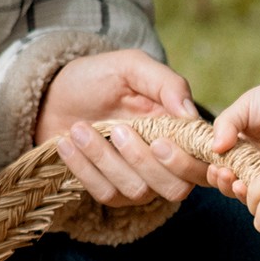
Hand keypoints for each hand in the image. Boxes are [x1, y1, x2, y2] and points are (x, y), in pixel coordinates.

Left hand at [37, 48, 210, 209]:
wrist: (56, 94)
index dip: (188, 162)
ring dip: (105, 159)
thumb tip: (190, 115)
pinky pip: (107, 193)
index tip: (158, 142)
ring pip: (138, 190)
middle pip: (176, 187)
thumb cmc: (99, 78)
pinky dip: (85, 167)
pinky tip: (69, 142)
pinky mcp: (112, 191)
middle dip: (144, 162)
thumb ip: (167, 84)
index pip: (203, 162)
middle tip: (118, 130)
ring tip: (80, 128)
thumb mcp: (132, 67)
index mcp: (182, 132)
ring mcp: (141, 181)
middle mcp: (168, 162)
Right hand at [209, 82, 259, 260]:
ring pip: (253, 196)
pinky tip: (257, 190)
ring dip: (241, 193)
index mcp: (242, 149)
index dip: (216, 172)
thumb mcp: (246, 107)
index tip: (216, 168)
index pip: (223, 168)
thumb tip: (214, 148)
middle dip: (226, 184)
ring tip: (239, 183)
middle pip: (235, 185)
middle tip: (226, 175)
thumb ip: (226, 124)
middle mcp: (257, 165)